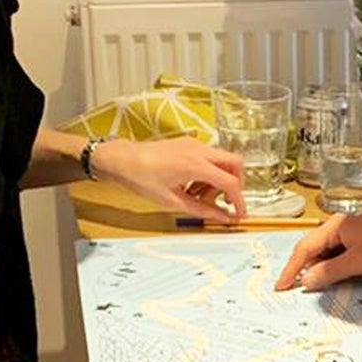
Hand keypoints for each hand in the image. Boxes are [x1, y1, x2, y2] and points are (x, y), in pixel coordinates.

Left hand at [91, 137, 246, 220]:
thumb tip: (222, 217)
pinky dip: (209, 171)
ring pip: (223, 160)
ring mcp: (194, 144)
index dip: (239, 201)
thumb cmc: (140, 178)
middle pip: (235, 164)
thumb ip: (202, 210)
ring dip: (220, 178)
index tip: (240, 214)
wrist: (121, 159)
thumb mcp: (172, 200)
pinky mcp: (188, 144)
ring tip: (200, 195)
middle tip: (224, 201)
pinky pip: (209, 157)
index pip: (230, 182)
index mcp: (195, 165)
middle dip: (236, 184)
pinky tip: (192, 184)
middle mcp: (199, 150)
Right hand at [274, 214, 361, 292]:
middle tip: (291, 290)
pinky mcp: (353, 243)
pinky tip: (328, 280)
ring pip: (321, 255)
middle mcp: (336, 227)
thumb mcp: (359, 262)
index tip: (282, 285)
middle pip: (311, 250)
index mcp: (334, 226)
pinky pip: (333, 257)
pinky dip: (328, 269)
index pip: (305, 248)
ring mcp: (344, 235)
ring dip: (316, 271)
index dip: (291, 268)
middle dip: (302, 270)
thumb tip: (306, 280)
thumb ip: (330, 271)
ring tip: (312, 288)